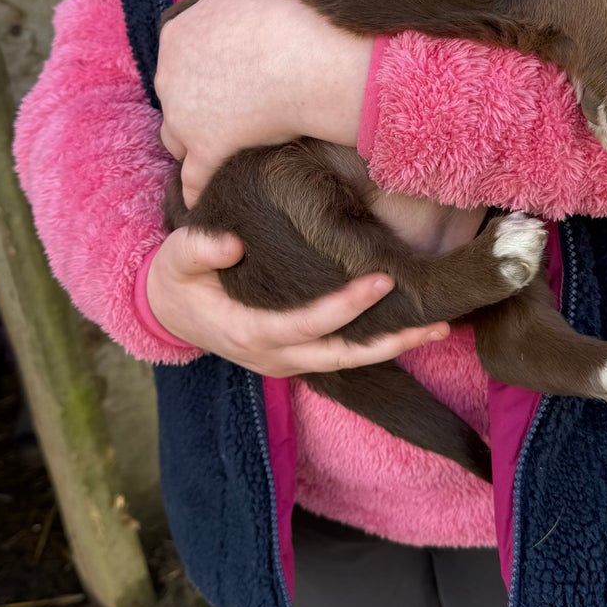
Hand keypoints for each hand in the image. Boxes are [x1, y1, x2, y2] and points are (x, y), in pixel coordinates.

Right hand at [147, 226, 448, 375]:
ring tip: (437, 328)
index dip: (345, 306)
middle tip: (433, 320)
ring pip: (348, 361)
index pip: (307, 324)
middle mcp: (275, 356)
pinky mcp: (296, 355)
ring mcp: (287, 361)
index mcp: (250, 332)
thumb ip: (199, 249)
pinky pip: (342, 355)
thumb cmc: (177, 280)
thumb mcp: (176, 258)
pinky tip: (409, 328)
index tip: (380, 281)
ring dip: (393, 347)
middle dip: (388, 339)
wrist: (169, 312)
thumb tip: (230, 245)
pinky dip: (376, 345)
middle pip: (342, 355)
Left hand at [156, 0, 372, 206]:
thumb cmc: (287, 13)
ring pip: (178, 140)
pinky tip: (207, 201)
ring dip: (195, 145)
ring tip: (222, 150)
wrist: (310, 55)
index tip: (224, 81)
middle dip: (196, 107)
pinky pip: (194, 182)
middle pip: (174, 100)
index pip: (177, 63)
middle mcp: (169, 78)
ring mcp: (185, 119)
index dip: (201, 74)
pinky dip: (200, 190)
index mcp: (175, 36)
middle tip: (228, 112)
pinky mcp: (207, 153)